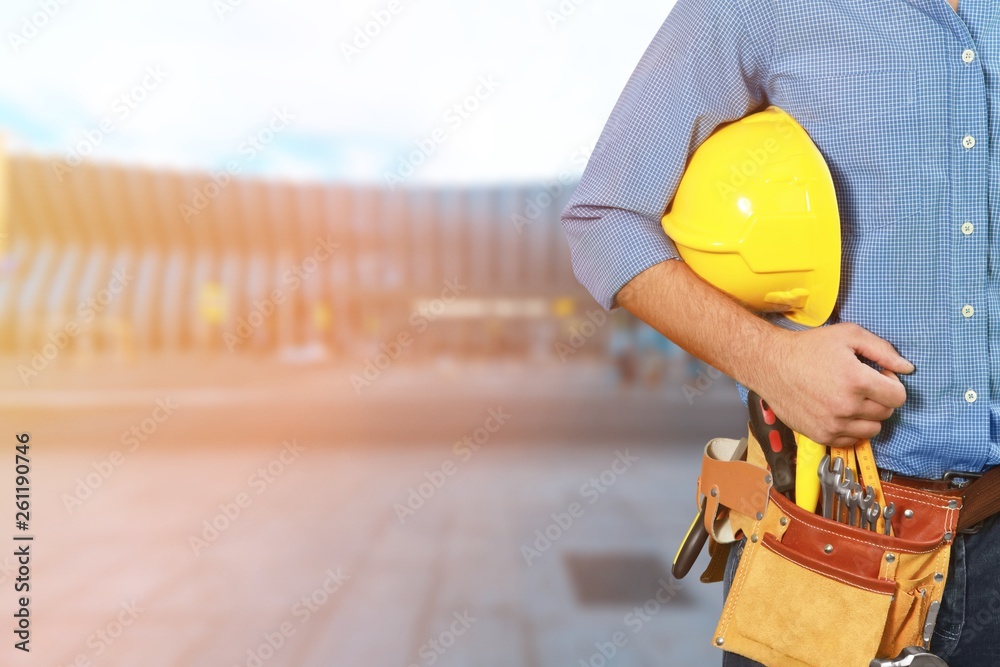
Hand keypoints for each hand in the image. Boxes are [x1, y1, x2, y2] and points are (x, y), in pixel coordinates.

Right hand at [755, 323, 913, 446]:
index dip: (892, 383)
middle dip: (880, 398)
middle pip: (886, 413)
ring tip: (851, 399)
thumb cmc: (809, 347)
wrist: (770, 365)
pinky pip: (852, 439)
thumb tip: (908, 368)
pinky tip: (838, 410)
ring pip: (872, 429)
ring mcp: (833, 424)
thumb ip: (882, 350)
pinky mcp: (821, 435)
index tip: (878, 375)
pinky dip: (851, 427)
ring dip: (868, 415)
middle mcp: (847, 407)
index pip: (898, 396)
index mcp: (857, 381)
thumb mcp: (848, 335)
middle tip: (862, 385)